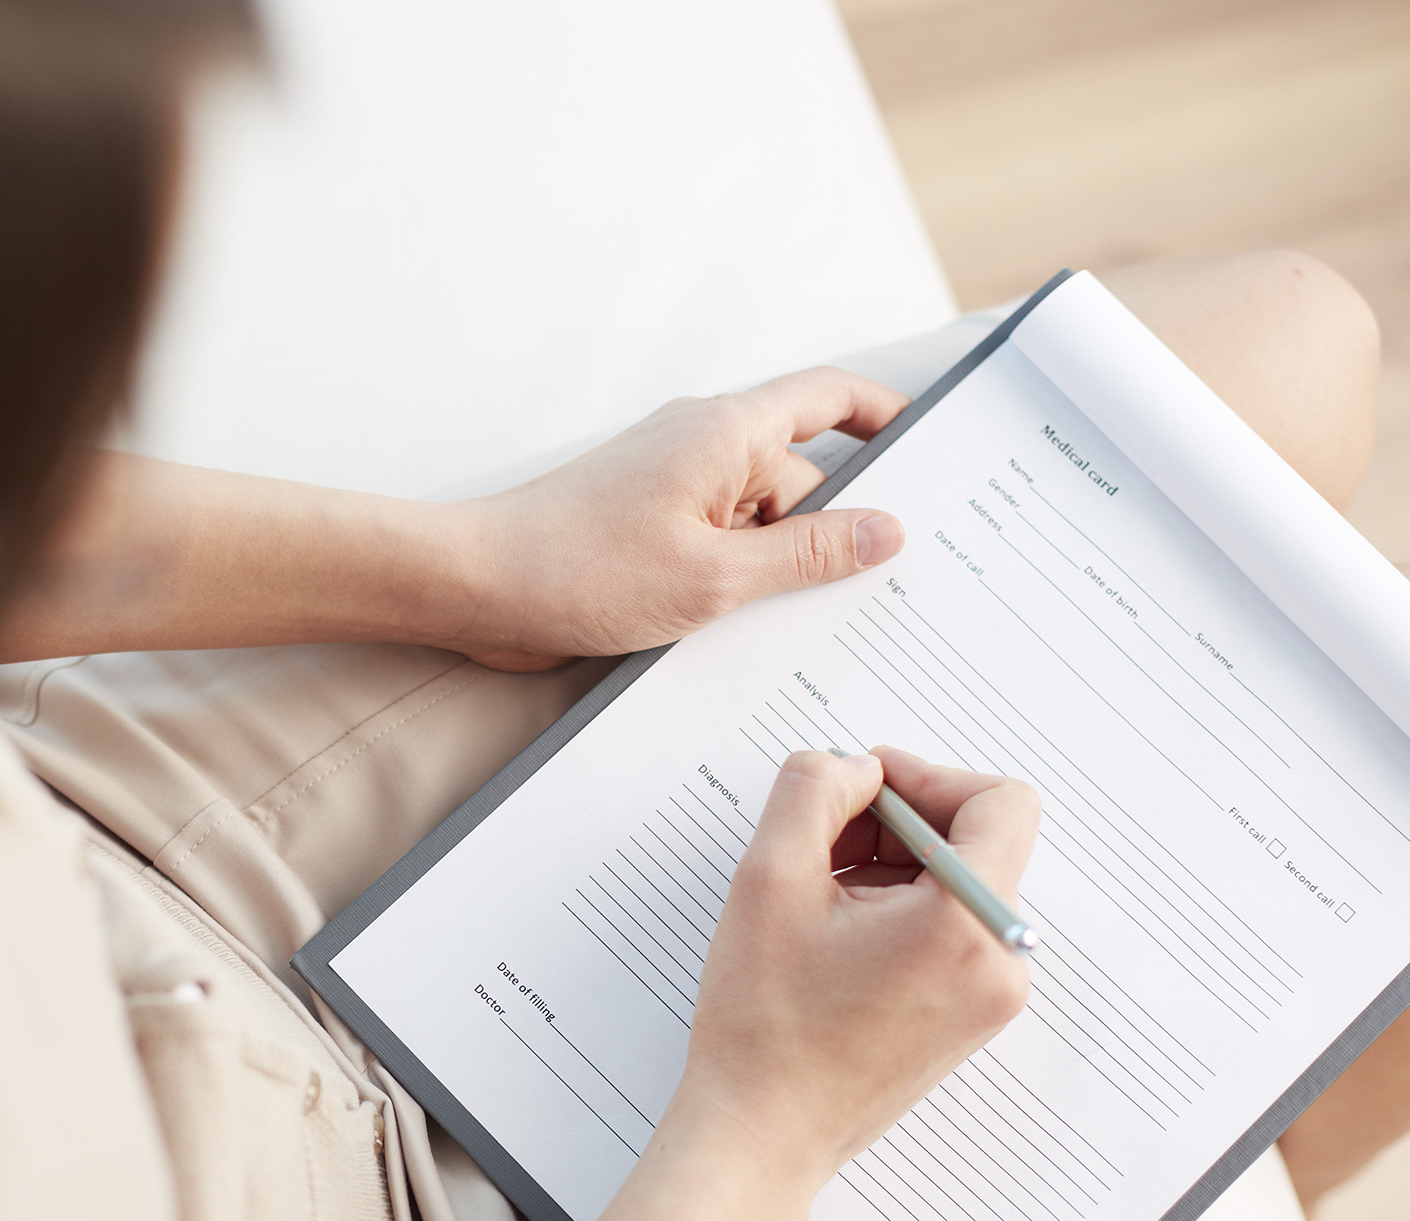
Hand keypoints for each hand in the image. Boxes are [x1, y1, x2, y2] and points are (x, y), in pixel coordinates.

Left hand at [431, 369, 911, 669]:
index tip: (934, 450)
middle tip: (881, 592)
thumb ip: (809, 555)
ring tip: (797, 626)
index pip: (832, 398)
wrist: (475, 587)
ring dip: (781, 572)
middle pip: (802, 480)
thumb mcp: (716, 577)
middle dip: (836, 534)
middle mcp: (703, 448)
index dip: (889, 416)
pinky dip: (739, 583)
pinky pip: (719, 548)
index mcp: (728, 432)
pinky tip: (746, 632)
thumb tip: (887, 532)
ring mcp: (673, 488)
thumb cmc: (579, 570)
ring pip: (760, 524)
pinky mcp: (648, 529)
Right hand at [500, 746, 1036, 1220]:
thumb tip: (853, 767)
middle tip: (821, 843)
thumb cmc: (764, 1025)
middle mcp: (1000, 962)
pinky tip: (834, 933)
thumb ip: (813, 790)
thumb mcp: (769, 878)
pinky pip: (952, 928)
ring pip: (961, 883)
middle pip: (979, 840)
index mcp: (966, 926)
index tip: (860, 793)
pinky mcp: (969, 1017)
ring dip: (893, 866)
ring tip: (819, 897)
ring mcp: (991, 996)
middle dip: (899, 824)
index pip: (999, 801)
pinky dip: (899, 909)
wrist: (761, 1133)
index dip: (926, 778)